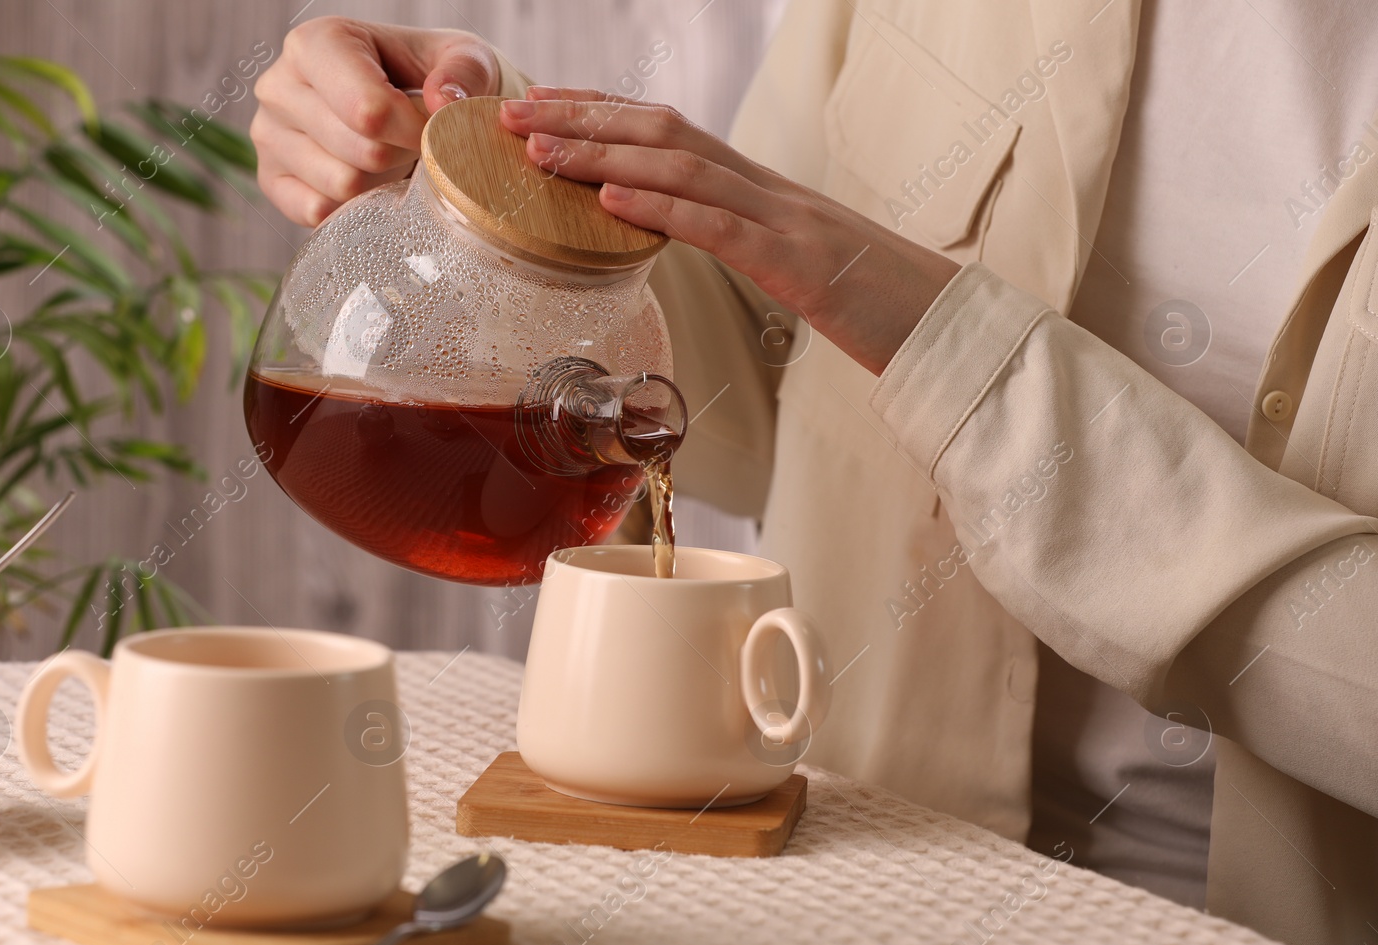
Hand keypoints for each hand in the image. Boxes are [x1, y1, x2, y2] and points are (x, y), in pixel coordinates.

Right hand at [252, 17, 500, 225]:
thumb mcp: (464, 58)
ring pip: (341, 184)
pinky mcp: (270, 179)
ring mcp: (267, 134)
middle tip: (412, 141)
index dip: (413, 130)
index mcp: (318, 42)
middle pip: (360, 151)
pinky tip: (364, 178)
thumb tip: (442, 103)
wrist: (403, 103)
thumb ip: (464, 71)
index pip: (367, 109)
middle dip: (401, 154)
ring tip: (387, 154)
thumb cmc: (431, 76)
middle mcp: (279, 84)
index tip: (432, 128)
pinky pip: (318, 211)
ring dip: (381, 180)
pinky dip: (353, 205)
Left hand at [498, 88, 960, 375]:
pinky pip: (721, 225)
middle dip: (581, 119)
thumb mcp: (793, 267)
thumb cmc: (872, 304)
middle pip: (662, 134)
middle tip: (511, 114)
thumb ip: (741, 242)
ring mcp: (783, 219)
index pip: (669, 134)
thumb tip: (682, 237)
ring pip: (682, 167)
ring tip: (537, 148)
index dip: (602, 113)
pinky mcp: (796, 262)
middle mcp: (766, 189)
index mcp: (760, 191)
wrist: (949, 325)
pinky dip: (661, 206)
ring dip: (603, 153)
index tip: (541, 106)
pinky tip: (611, 198)